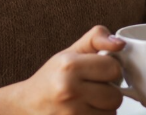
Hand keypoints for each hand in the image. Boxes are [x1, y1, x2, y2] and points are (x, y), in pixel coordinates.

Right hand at [0, 25, 125, 114]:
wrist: (26, 104)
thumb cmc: (51, 77)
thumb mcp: (71, 52)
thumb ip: (97, 39)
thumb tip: (120, 43)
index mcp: (70, 66)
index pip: (114, 69)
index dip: (112, 70)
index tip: (103, 72)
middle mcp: (69, 90)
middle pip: (116, 96)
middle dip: (110, 92)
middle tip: (96, 88)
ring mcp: (70, 113)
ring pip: (111, 113)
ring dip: (105, 108)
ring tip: (90, 101)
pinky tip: (86, 111)